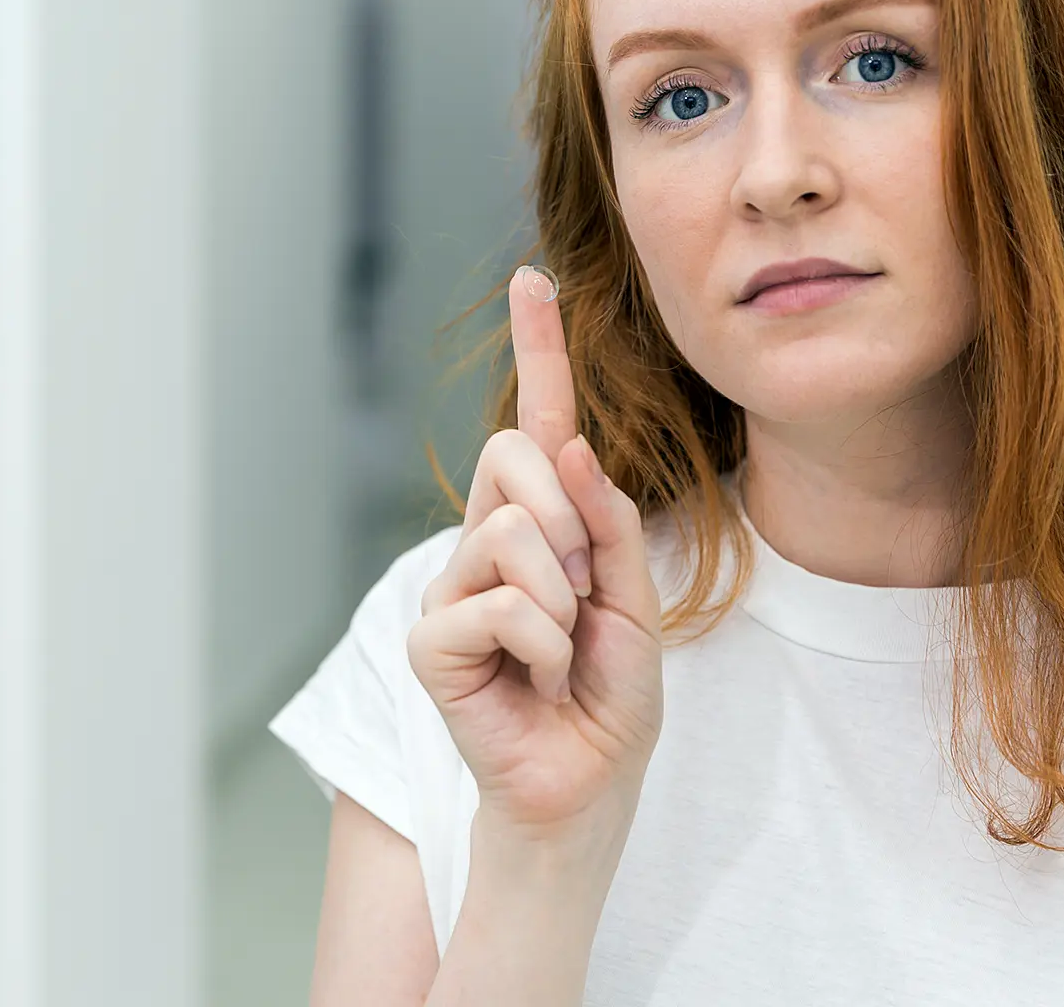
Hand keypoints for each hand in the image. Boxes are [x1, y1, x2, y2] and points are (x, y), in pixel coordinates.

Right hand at [407, 266, 665, 842]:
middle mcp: (484, 541)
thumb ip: (608, 525)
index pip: (534, 424)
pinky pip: (500, 603)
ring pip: (513, 534)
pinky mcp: (429, 640)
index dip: (539, 350)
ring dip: (565, 603)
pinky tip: (536, 681)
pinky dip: (542, 646)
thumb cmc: (607, 696)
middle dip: (573, 522)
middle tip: (583, 599)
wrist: (586, 785)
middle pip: (516, 457)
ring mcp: (450, 588)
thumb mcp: (633, 600)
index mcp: (538, 524)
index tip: (535, 279)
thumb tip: (568, 448)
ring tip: (560, 653)